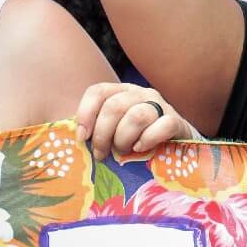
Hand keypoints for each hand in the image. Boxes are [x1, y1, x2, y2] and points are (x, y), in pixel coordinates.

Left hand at [76, 83, 200, 159]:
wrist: (176, 150)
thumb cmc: (136, 142)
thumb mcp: (113, 131)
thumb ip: (95, 130)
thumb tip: (69, 140)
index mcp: (122, 92)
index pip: (98, 91)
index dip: (85, 114)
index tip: (81, 137)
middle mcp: (141, 94)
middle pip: (115, 106)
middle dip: (103, 134)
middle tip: (102, 154)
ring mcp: (161, 106)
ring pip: (137, 115)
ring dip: (124, 139)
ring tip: (123, 152)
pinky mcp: (177, 121)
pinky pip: (162, 126)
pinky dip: (148, 140)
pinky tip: (142, 149)